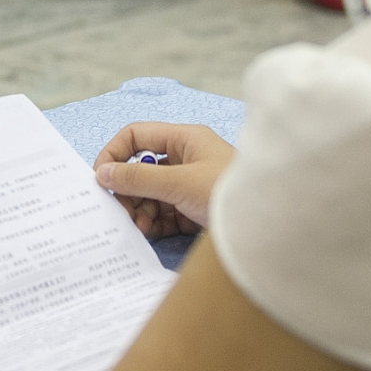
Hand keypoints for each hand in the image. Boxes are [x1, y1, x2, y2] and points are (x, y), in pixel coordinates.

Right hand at [93, 122, 236, 237]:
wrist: (270, 229)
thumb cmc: (229, 193)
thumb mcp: (179, 183)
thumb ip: (139, 177)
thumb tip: (103, 173)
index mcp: (185, 139)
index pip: (137, 137)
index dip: (115, 154)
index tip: (100, 179)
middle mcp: (187, 159)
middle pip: (142, 168)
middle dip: (128, 190)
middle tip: (120, 212)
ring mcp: (191, 185)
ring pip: (151, 194)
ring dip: (140, 210)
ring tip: (139, 227)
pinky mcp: (195, 210)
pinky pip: (164, 213)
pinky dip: (154, 223)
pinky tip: (150, 233)